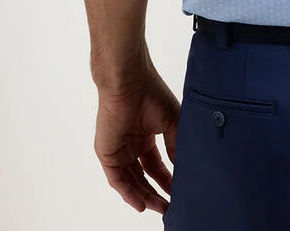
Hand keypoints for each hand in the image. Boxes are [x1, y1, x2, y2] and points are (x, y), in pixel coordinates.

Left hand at [93, 70, 179, 214]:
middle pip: (144, 176)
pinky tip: (140, 204)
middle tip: (169, 206)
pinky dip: (128, 193)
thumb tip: (182, 167)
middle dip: (156, 192)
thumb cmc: (152, 94)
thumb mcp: (172, 122)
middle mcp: (132, 144)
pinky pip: (117, 179)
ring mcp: (119, 149)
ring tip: (159, 208)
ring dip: (144, 196)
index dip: (167, 179)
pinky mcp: (107, 153)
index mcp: (146, 135)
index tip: (179, 191)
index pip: (157, 164)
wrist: (130, 82)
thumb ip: (176, 145)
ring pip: (131, 181)